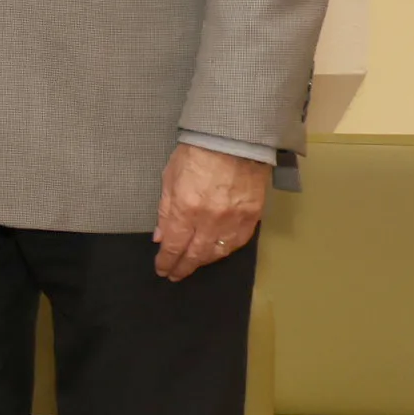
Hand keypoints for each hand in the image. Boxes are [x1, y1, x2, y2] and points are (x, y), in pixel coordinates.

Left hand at [152, 143, 272, 280]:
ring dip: (203, 262)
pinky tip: (216, 253)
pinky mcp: (253, 216)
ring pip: (218, 252)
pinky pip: (238, 242)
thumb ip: (165, 211)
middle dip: (183, 267)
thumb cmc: (196, 154)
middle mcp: (211, 219)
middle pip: (196, 254)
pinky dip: (225, 251)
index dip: (167, 261)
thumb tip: (160, 237)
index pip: (174, 246)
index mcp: (187, 209)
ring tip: (193, 264)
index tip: (162, 269)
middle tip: (175, 274)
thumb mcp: (170, 179)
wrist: (234, 139)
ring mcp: (234, 219)